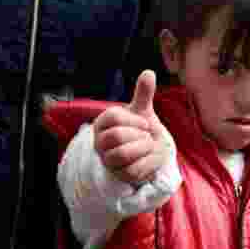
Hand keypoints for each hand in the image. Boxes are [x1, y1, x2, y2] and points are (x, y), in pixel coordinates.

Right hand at [93, 70, 168, 185]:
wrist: (148, 153)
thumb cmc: (140, 129)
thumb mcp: (142, 110)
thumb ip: (143, 93)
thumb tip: (149, 72)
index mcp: (102, 123)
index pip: (114, 117)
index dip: (135, 120)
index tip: (145, 123)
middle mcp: (99, 142)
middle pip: (117, 136)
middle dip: (139, 135)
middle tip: (146, 136)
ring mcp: (107, 160)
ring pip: (122, 154)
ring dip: (142, 148)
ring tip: (147, 146)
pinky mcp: (118, 176)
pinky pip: (133, 170)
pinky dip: (148, 162)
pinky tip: (149, 158)